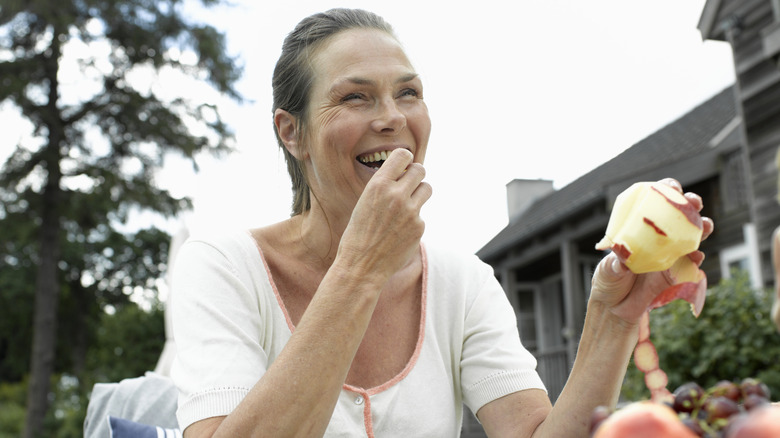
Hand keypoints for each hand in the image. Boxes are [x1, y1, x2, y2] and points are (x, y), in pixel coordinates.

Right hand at [337, 148, 431, 281]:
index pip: (403, 155)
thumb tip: (406, 175)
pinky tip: (398, 232)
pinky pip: (421, 215)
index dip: (405, 159)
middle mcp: (396, 194)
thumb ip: (385, 187)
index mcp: (378, 185)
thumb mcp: (364, 202)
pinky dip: (413, 221)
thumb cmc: (358, 233)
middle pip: (420, 170)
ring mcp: (410, 211)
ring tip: (406, 205)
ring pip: (426, 189)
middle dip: (415, 174)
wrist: (361, 265)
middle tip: (409, 183)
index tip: (403, 166)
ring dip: (419, 193)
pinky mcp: (419, 227)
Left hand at [589, 178, 713, 323]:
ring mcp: (670, 253)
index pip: (654, 202)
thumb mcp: (607, 269)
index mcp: (638, 228)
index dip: (665, 191)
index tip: (672, 188)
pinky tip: (696, 256)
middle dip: (690, 205)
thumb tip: (623, 252)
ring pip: (691, 235)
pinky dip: (696, 258)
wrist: (615, 310)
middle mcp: (657, 237)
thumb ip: (617, 261)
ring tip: (705, 226)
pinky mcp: (677, 272)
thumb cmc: (608, 282)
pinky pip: (691, 263)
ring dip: (701, 228)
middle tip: (693, 203)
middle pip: (678, 215)